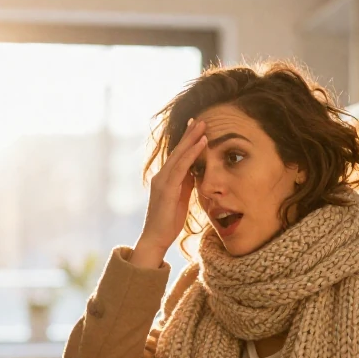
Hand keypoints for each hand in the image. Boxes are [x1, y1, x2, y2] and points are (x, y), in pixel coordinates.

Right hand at [134, 118, 206, 265]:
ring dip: (192, 139)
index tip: (196, 128)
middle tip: (200, 119)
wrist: (155, 238)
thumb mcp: (181, 199)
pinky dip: (192, 153)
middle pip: (177, 150)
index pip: (177, 156)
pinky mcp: (166, 188)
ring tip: (203, 125)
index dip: (186, 141)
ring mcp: (162, 181)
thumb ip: (186, 185)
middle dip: (189, 134)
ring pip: (179, 154)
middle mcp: (161, 176)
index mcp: (165, 179)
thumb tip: (196, 173)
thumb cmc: (168, 222)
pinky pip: (181, 166)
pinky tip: (201, 143)